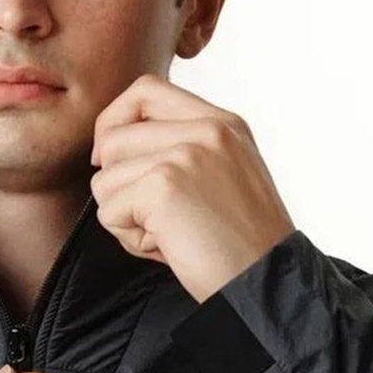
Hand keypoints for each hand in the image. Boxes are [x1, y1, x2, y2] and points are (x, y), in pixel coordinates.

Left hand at [89, 73, 295, 303]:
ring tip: (169, 235)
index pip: (146, 89)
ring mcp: (184, 155)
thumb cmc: (241, 245)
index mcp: (223, 123)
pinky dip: (131, 240)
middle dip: (118, 185)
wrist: (268, 283)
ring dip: (126, 218)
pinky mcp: (163, 187)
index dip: (115, 120)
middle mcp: (206, 130)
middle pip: (113, 138)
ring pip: (104, 179)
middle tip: (156, 218)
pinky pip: (109, 212)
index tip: (110, 156)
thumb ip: (181, 149)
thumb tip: (108, 144)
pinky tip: (168, 248)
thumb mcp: (223, 175)